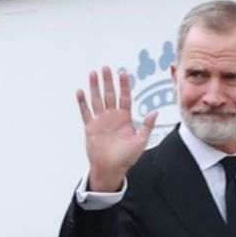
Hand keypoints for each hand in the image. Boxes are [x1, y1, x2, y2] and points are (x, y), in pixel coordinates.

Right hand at [77, 65, 156, 191]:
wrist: (111, 169)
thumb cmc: (127, 157)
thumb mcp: (140, 141)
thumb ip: (147, 126)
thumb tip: (155, 111)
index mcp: (125, 118)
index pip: (124, 97)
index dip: (123, 85)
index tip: (122, 73)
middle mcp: (112, 116)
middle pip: (110, 94)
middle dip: (108, 81)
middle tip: (106, 67)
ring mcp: (100, 121)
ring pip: (97, 99)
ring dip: (95, 87)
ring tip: (93, 73)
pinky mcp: (90, 127)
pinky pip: (85, 112)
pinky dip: (82, 102)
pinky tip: (80, 91)